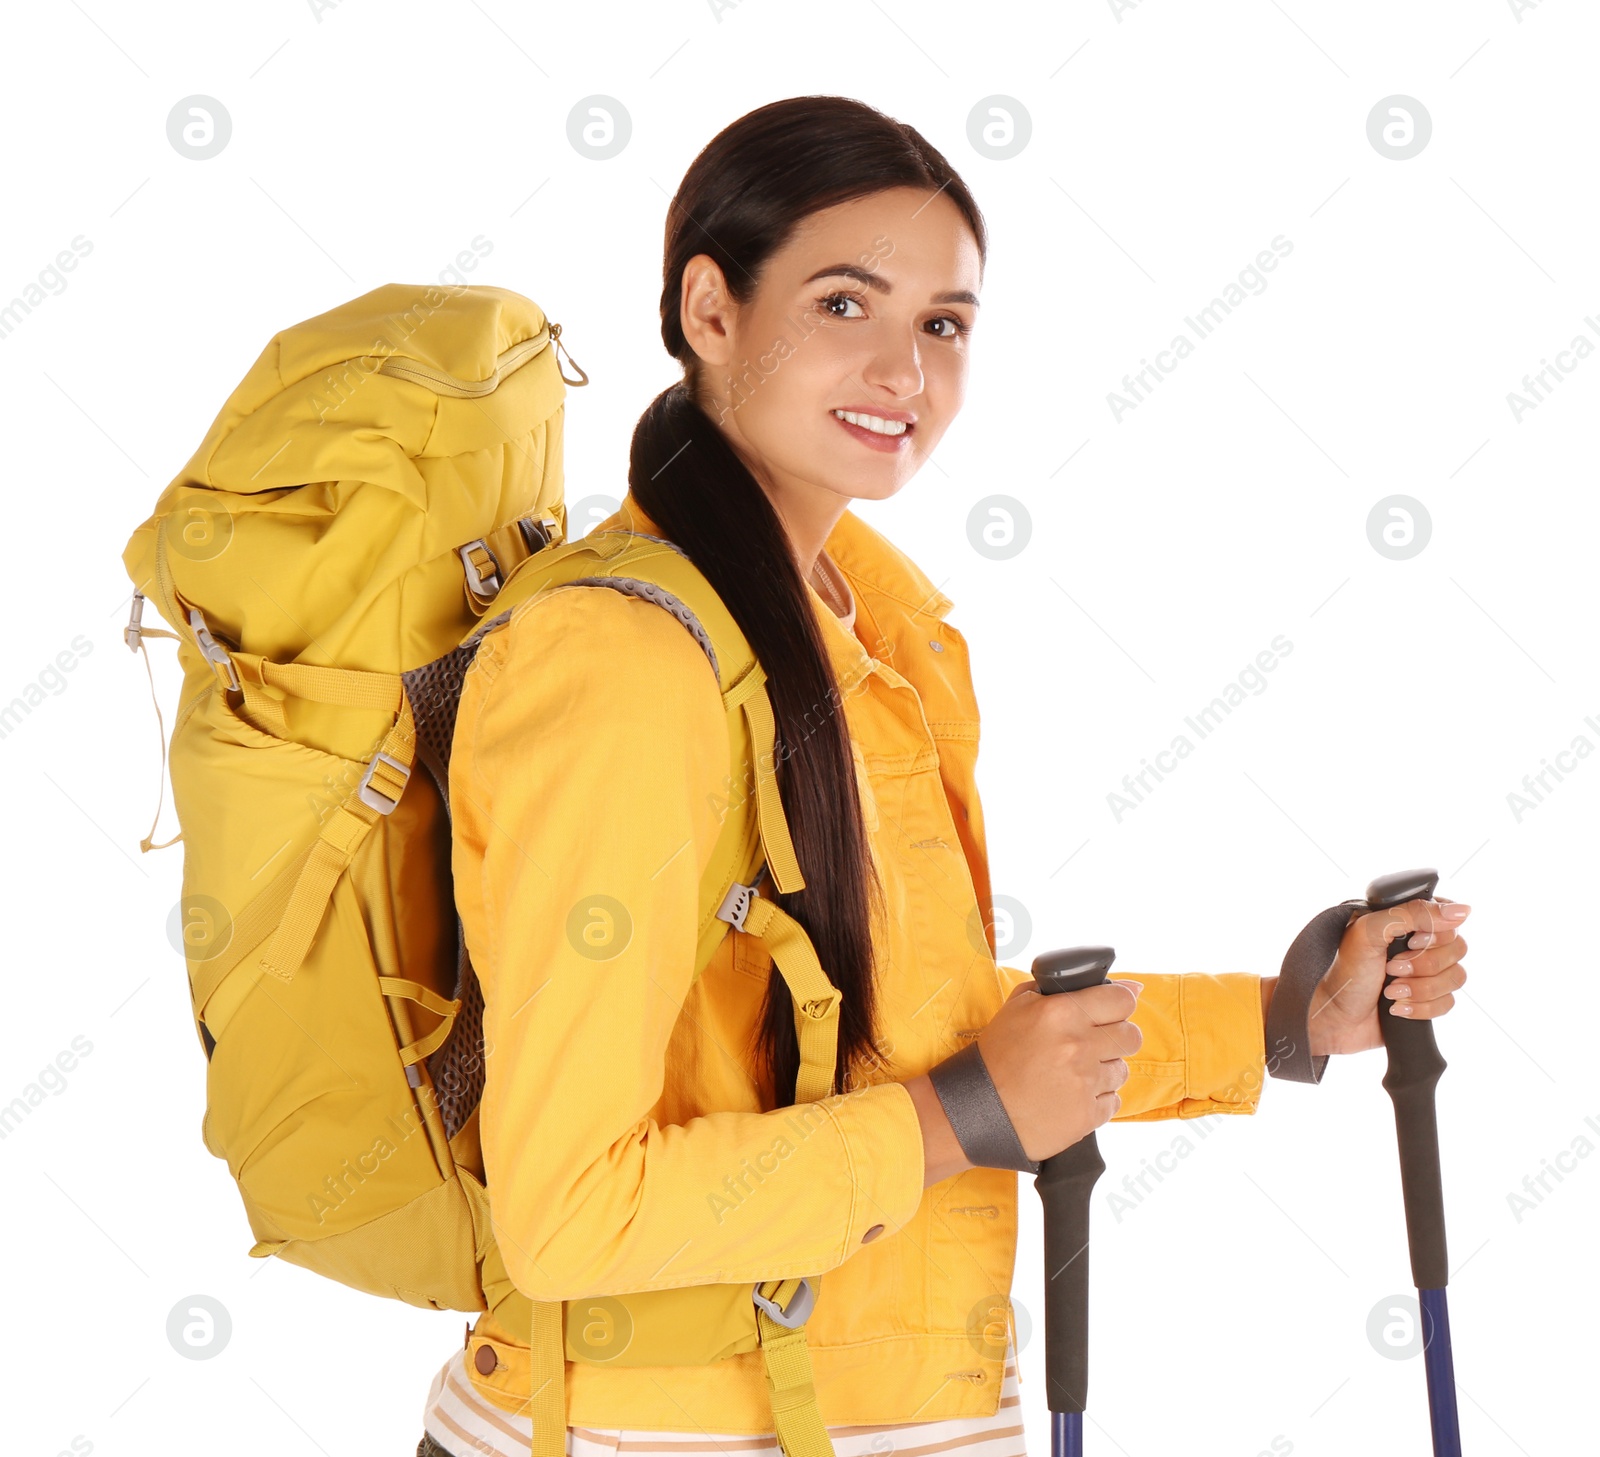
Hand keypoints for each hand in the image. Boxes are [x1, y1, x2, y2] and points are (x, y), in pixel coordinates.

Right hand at [976, 978, 1144, 1162]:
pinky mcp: (1087, 1115)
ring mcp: (1085, 1082)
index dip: (1119, 1003)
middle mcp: (1078, 1045)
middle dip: (1117, 1037)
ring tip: (1075, 1073)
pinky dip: (1097, 1099)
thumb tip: (1125, 984)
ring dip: (1104, 1070)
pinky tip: (1072, 1095)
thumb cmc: (998, 1055)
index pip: (1121, 999)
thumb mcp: (1018, 1007)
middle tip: (1093, 1043)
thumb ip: (1063, 988)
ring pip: (1123, 1070)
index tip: (1112, 1009)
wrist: (979, 1108)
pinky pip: (1113, 1101)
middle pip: (1132, 1035)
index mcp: (1061, 1013)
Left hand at [1307, 897, 1470, 1056]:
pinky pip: (1448, 1003)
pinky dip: (1422, 1008)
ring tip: (1390, 991)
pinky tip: (1397, 1008)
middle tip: (1391, 969)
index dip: (1435, 934)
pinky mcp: (1427, 999)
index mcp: (1404, 919)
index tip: (1411, 943)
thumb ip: (1412, 914)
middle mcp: (1418, 943)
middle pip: (1457, 948)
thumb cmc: (1345, 973)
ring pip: (1456, 977)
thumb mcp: (1369, 933)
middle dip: (1423, 965)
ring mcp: (1424, 972)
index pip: (1448, 917)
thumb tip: (1460, 911)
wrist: (1333, 1019)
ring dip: (1421, 989)